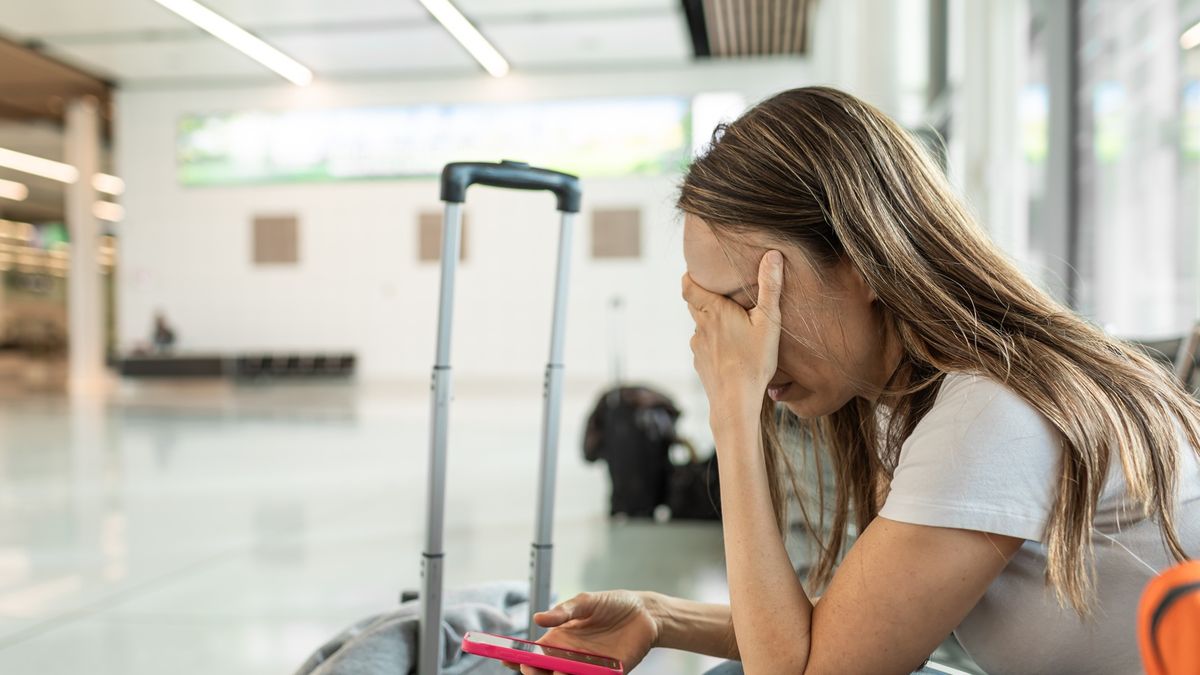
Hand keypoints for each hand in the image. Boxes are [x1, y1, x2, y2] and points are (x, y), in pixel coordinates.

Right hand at [502, 590, 658, 674]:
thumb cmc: (613, 604)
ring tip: (556, 671)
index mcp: (559, 640)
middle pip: (544, 672)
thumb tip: (537, 619)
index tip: (504, 657)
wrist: (646, 613)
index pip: (534, 654)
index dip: (517, 658)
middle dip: (534, 672)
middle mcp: (569, 658)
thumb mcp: (586, 602)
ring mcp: (586, 669)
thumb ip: (563, 612)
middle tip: (531, 667)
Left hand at [683, 250, 783, 421]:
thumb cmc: (754, 361)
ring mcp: (697, 347)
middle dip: (703, 296)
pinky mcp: (699, 364)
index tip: (699, 272)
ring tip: (731, 324)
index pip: (687, 286)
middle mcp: (700, 326)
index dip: (690, 277)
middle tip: (721, 293)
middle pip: (693, 304)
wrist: (735, 402)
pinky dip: (713, 344)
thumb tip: (773, 255)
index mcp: (713, 311)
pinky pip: (703, 347)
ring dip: (710, 322)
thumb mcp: (768, 322)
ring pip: (700, 326)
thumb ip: (770, 287)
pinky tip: (730, 351)